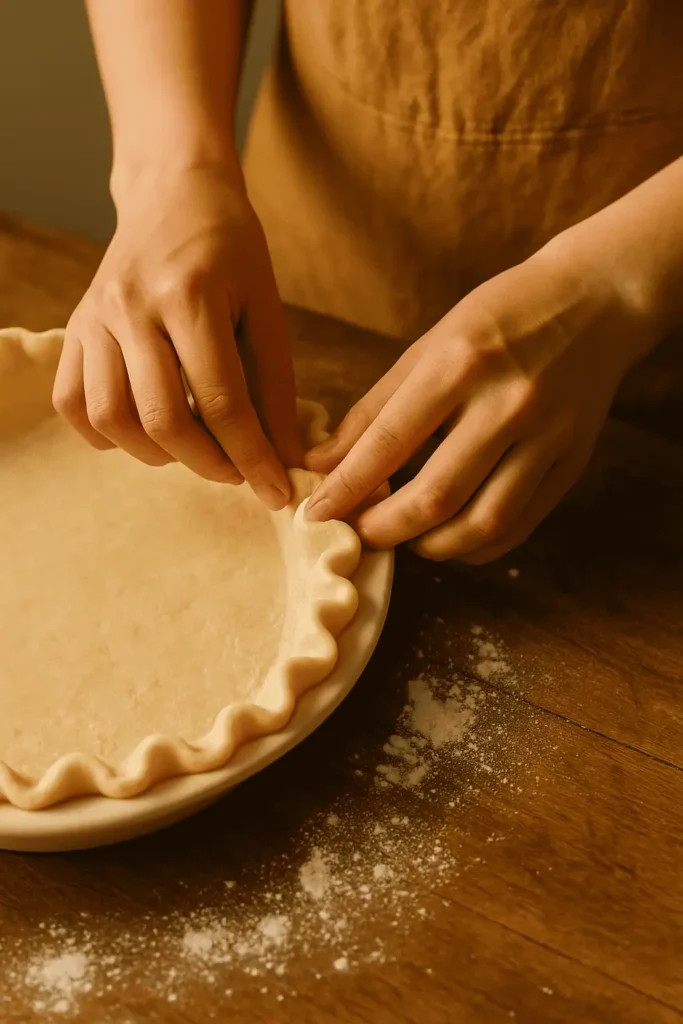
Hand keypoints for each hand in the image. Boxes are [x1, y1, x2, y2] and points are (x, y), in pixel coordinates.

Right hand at [53, 164, 300, 509]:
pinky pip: (73, 404)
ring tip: (193, 448)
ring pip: (112, 418)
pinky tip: (144, 431)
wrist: (173, 194)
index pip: (222, 400)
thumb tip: (285, 457)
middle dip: (209, 464)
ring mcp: (95, 318)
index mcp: (191, 295)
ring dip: (158, 454)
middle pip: (163, 418)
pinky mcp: (75, 329)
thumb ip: (275, 386)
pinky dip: (107, 434)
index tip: (277, 492)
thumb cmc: (230, 250)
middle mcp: (133, 307)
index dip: (253, 457)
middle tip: (237, 472)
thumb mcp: (267, 308)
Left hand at [305, 243, 644, 561]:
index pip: (388, 443)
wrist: (597, 301)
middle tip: (359, 534)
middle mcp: (506, 402)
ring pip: (482, 523)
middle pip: (435, 496)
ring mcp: (547, 436)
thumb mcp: (429, 346)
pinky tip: (451, 538)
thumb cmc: (501, 318)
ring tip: (405, 539)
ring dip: (431, 547)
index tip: (315, 514)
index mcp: (459, 363)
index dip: (346, 488)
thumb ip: (374, 409)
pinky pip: (519, 526)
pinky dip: (477, 547)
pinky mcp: (573, 462)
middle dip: (384, 529)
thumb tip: (322, 465)